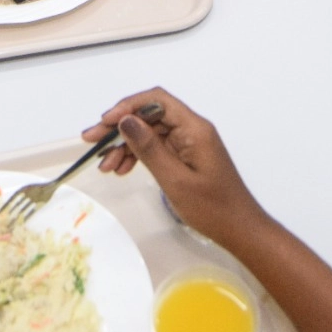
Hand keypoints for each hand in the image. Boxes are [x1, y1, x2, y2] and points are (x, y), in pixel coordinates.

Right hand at [82, 88, 266, 248]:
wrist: (240, 230)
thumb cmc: (213, 208)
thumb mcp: (175, 180)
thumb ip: (149, 148)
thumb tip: (126, 120)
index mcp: (194, 128)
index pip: (157, 101)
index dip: (128, 106)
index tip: (105, 122)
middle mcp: (191, 129)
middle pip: (150, 116)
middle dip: (120, 127)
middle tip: (92, 142)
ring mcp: (188, 143)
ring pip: (150, 132)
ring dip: (125, 145)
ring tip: (105, 165)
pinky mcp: (185, 156)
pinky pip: (156, 147)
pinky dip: (137, 155)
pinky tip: (121, 169)